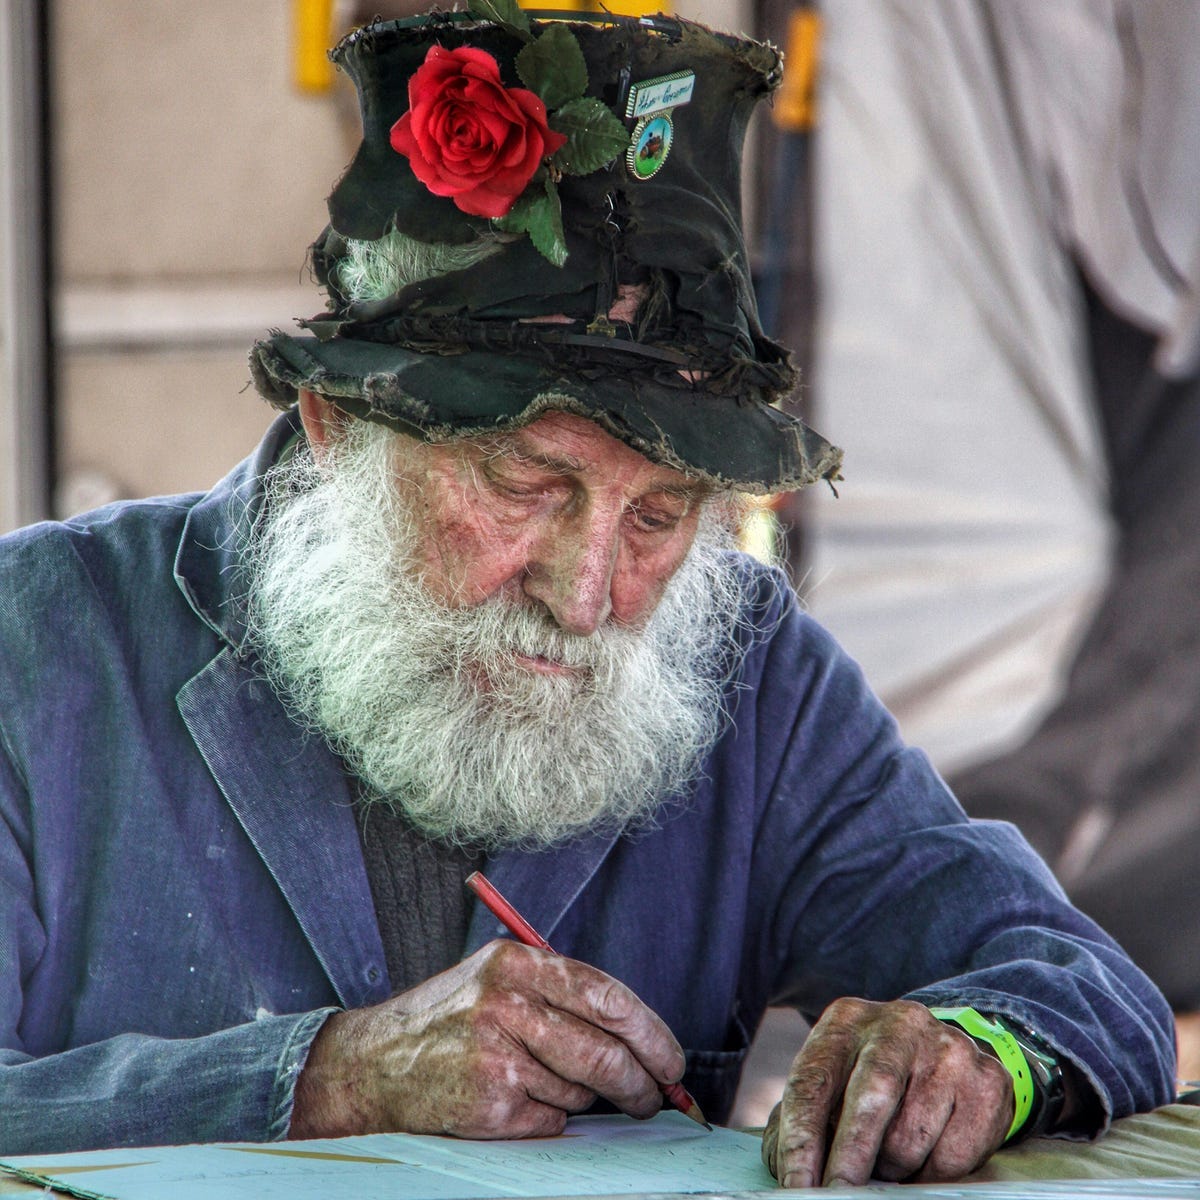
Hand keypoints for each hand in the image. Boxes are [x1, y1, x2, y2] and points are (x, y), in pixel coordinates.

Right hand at [289, 939, 684, 1139]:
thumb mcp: (498, 979)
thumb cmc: (451, 1019)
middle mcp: (505, 1004)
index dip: (650, 1031)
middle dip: (642, 1082)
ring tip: (541, 1080)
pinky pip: (551, 1119)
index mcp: (515, 963)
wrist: (374, 1063)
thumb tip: (640, 1038)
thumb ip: (560, 995)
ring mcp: (496, 1056)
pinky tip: (514, 1100)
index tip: (671, 1059)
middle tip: (656, 1096)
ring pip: (580, 1089)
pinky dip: (548, 1116)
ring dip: (580, 1096)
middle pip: (604, 1052)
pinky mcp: (488, 1104)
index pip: (606, 995)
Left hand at [761, 998, 1012, 1186]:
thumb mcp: (831, 1080)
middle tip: (836, 1195)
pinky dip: (931, 1174)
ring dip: (892, 1170)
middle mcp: (899, 1024)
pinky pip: (953, 1157)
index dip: (800, 1143)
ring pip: (910, 1139)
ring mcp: (949, 1048)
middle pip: (870, 1099)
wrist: (943, 1052)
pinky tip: (925, 1154)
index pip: (813, 1084)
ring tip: (887, 1160)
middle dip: (849, 1159)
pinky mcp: (987, 1081)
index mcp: (846, 1020)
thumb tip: (790, 1172)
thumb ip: (802, 1120)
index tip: (796, 1188)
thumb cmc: (866, 1079)